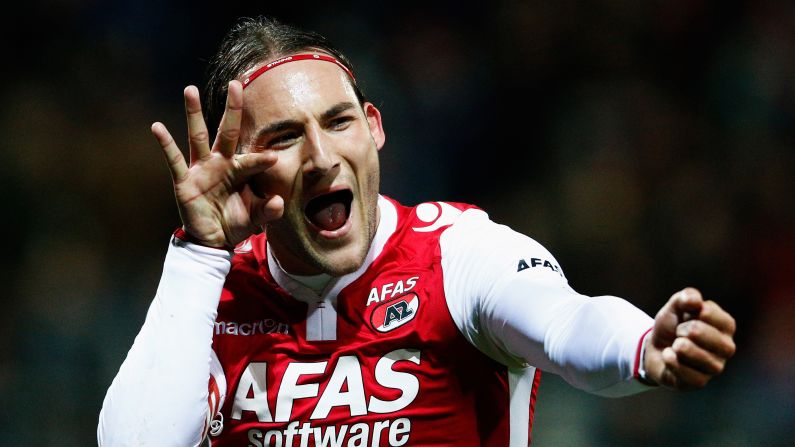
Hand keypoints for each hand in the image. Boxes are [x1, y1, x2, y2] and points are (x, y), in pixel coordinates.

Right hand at [151, 81, 282, 247]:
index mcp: (240, 170)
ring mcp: (201, 170)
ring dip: (194, 113)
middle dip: (232, 109)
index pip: (251, 160)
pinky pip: (174, 160)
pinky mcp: (184, 181)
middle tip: (235, 84)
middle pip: (226, 131)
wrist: (214, 241)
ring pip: (197, 136)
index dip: (260, 160)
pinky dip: (165, 143)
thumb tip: (279, 202)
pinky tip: (157, 127)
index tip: (272, 158)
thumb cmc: (237, 223)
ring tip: (190, 89)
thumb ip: (269, 211)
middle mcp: (221, 164)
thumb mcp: (256, 218)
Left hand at [643, 288, 735, 389]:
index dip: (690, 312)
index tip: (687, 316)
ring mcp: (715, 367)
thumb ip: (686, 297)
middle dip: (682, 329)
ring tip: (675, 345)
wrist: (655, 349)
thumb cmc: (673, 326)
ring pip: (696, 355)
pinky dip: (671, 361)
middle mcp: (727, 347)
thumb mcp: (675, 306)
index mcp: (726, 325)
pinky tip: (669, 356)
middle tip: (679, 333)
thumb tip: (695, 302)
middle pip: (699, 332)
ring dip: (678, 347)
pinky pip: (686, 373)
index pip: (708, 312)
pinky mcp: (700, 382)